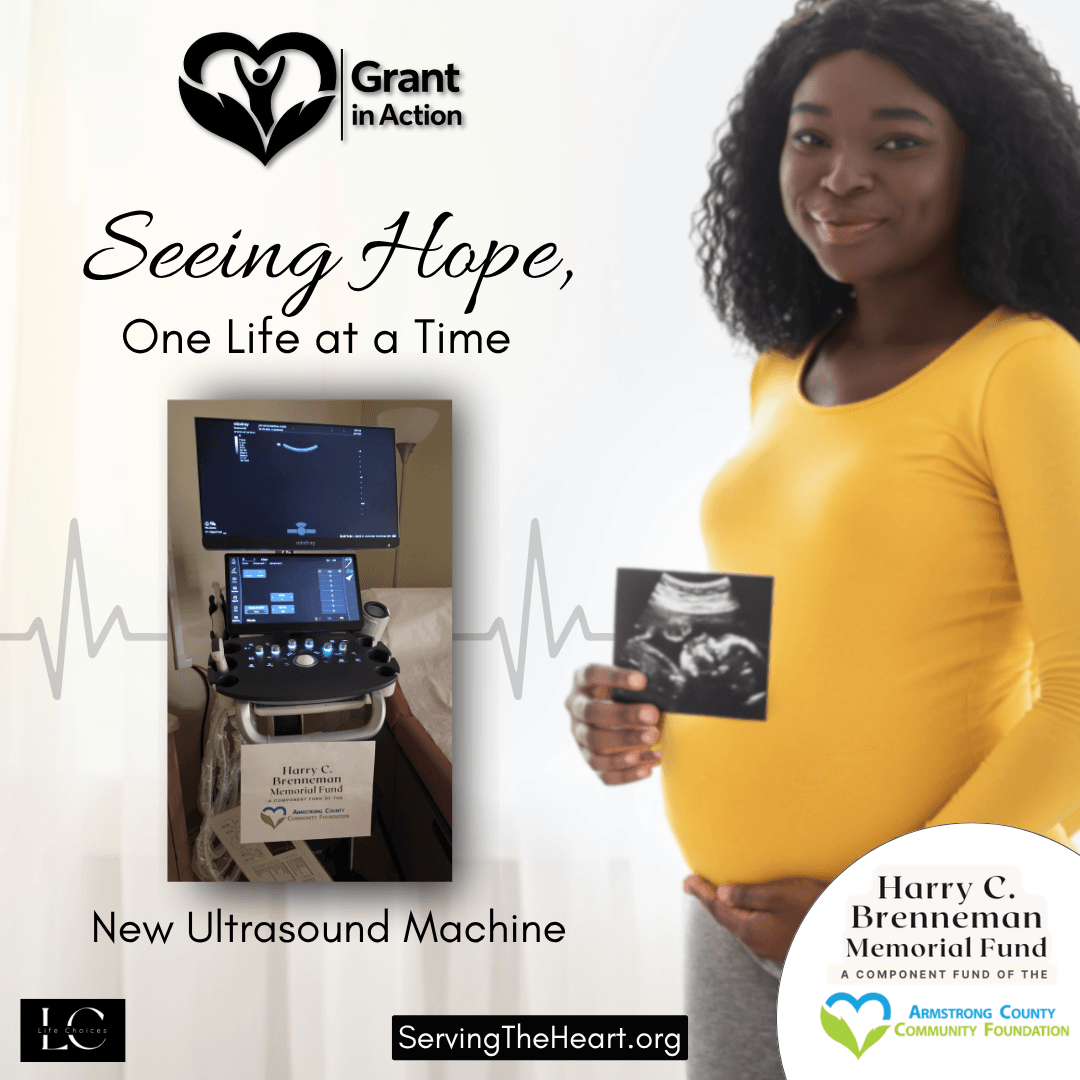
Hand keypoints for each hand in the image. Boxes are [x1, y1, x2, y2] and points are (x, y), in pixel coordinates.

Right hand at [566, 664, 660, 784]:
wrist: (618, 714)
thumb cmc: (627, 694)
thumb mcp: (628, 683)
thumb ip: (640, 686)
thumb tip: (662, 692)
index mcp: (582, 682)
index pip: (592, 674)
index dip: (615, 677)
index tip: (642, 681)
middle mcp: (576, 708)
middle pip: (592, 712)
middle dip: (623, 715)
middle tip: (651, 714)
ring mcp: (580, 736)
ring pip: (594, 743)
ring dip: (625, 742)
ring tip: (654, 738)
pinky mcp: (590, 760)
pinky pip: (603, 773)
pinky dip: (627, 773)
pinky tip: (649, 767)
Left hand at [683, 874, 828, 962]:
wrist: (841, 930)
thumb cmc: (813, 906)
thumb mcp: (780, 895)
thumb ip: (748, 894)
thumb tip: (720, 893)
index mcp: (751, 929)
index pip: (717, 908)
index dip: (700, 892)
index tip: (687, 879)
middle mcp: (755, 941)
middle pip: (724, 917)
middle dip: (708, 899)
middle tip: (692, 883)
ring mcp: (766, 945)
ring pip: (736, 923)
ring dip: (723, 907)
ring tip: (711, 892)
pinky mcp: (776, 944)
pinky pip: (749, 927)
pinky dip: (738, 914)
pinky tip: (738, 907)